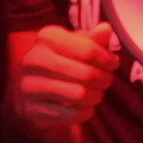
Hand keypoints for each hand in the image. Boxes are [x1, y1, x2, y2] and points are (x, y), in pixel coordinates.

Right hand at [8, 23, 122, 135]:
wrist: (35, 89)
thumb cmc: (64, 60)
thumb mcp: (78, 45)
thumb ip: (94, 39)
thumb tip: (106, 29)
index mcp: (47, 37)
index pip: (89, 50)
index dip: (107, 59)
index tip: (113, 64)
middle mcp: (33, 59)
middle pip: (87, 74)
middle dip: (104, 79)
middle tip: (106, 81)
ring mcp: (29, 86)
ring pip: (80, 95)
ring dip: (95, 96)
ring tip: (96, 94)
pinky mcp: (32, 109)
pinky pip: (71, 114)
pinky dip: (85, 112)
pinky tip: (84, 107)